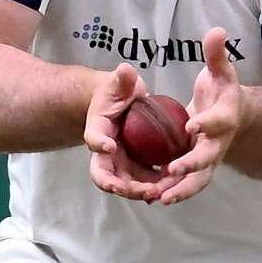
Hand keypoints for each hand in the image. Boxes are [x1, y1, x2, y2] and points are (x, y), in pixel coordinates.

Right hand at [85, 63, 182, 201]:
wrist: (121, 104)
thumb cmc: (118, 92)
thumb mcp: (120, 83)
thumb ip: (122, 79)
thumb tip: (125, 70)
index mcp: (96, 129)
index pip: (92, 138)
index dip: (98, 143)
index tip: (109, 145)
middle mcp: (105, 151)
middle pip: (105, 175)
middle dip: (121, 185)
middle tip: (141, 188)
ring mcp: (119, 162)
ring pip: (125, 184)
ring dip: (140, 191)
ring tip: (158, 192)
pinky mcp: (136, 167)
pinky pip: (143, 181)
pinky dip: (154, 187)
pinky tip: (169, 189)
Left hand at [159, 27, 243, 204]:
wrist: (235, 116)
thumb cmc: (223, 91)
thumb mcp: (221, 70)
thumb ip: (217, 54)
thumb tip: (217, 30)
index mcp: (225, 118)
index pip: (217, 121)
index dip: (206, 123)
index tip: (191, 125)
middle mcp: (219, 142)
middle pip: (208, 158)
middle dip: (192, 165)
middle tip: (173, 170)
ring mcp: (209, 159)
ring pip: (198, 179)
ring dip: (181, 189)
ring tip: (160, 197)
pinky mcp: (198, 168)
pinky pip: (187, 184)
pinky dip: (173, 192)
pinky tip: (153, 198)